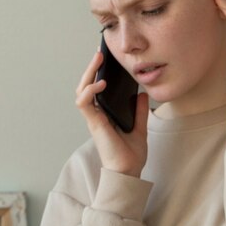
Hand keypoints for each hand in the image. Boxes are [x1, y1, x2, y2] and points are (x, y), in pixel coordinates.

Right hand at [76, 50, 149, 177]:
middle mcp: (97, 115)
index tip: (104, 59)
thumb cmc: (131, 155)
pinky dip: (90, 91)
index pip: (96, 89)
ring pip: (82, 91)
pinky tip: (100, 83)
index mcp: (105, 114)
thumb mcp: (140, 128)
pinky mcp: (94, 123)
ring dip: (88, 74)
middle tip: (99, 53)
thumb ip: (140, 111)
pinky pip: (85, 103)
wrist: (129, 172)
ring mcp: (94, 119)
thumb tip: (143, 94)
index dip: (97, 74)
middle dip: (91, 68)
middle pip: (86, 86)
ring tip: (97, 61)